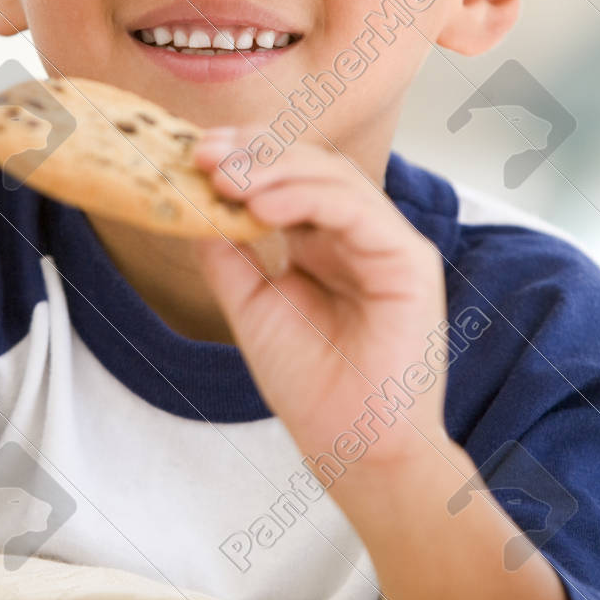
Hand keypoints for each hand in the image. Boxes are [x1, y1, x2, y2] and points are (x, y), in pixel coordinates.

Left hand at [193, 129, 450, 477]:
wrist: (353, 447)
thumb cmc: (312, 388)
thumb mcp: (252, 306)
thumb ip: (228, 255)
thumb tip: (191, 202)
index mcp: (324, 241)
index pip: (286, 177)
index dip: (242, 157)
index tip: (192, 154)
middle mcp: (356, 234)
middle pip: (308, 165)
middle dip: (252, 153)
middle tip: (202, 154)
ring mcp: (385, 244)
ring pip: (333, 177)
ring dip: (272, 168)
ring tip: (223, 177)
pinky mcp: (408, 261)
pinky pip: (357, 210)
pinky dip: (306, 197)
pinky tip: (261, 203)